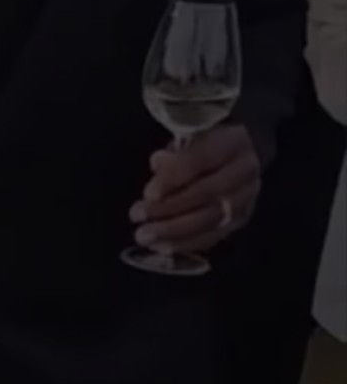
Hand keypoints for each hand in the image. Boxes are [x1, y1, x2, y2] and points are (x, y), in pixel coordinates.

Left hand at [129, 125, 260, 253]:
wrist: (237, 156)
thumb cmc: (202, 145)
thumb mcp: (187, 138)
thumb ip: (172, 152)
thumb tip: (158, 163)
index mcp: (232, 142)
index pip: (201, 159)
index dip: (174, 177)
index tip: (148, 193)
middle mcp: (244, 171)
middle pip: (207, 193)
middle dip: (168, 207)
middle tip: (137, 215)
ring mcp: (246, 198)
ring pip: (210, 219)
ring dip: (173, 231)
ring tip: (145, 236)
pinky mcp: (240, 220)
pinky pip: (213, 236)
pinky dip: (185, 243)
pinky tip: (161, 245)